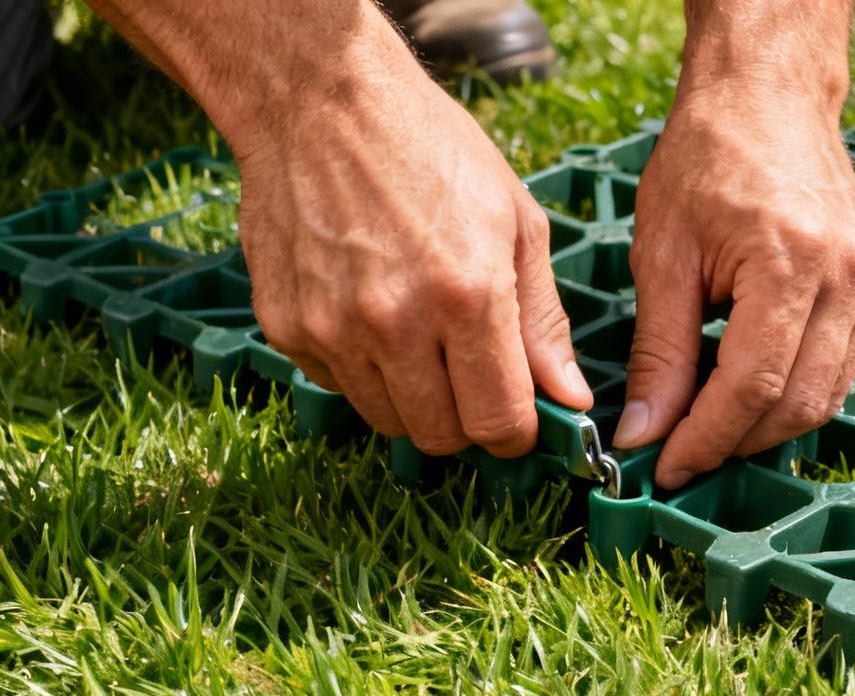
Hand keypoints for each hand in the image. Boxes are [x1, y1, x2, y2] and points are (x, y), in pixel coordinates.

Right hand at [224, 14, 591, 455]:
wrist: (317, 100)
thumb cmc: (429, 147)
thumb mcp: (515, 220)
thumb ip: (543, 321)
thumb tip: (567, 399)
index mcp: (469, 296)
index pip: (498, 424)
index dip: (515, 433)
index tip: (517, 417)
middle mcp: (396, 324)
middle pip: (440, 437)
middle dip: (465, 421)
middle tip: (468, 375)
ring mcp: (333, 329)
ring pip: (386, 420)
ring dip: (411, 398)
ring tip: (417, 334)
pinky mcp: (286, 326)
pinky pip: (336, 384)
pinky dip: (359, 368)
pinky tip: (366, 308)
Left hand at [614, 82, 854, 488]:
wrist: (768, 93)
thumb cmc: (706, 157)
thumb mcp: (663, 255)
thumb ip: (658, 353)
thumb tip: (644, 433)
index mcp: (791, 261)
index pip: (753, 386)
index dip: (707, 439)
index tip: (664, 467)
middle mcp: (847, 275)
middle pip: (798, 403)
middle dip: (735, 443)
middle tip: (679, 456)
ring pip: (825, 396)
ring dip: (765, 427)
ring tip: (707, 429)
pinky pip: (838, 367)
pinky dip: (792, 393)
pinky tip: (744, 392)